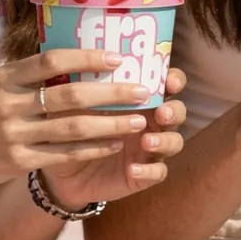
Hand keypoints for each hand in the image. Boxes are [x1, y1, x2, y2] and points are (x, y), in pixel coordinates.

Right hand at [0, 48, 156, 190]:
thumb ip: (29, 75)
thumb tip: (76, 58)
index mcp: (6, 77)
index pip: (53, 60)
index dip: (89, 58)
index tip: (119, 58)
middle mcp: (10, 103)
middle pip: (71, 95)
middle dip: (112, 93)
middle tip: (143, 90)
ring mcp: (14, 133)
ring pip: (73, 128)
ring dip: (110, 124)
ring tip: (138, 120)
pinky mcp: (18, 161)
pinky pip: (64, 154)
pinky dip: (92, 149)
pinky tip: (114, 145)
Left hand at [42, 67, 187, 205]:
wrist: (62, 171)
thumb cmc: (72, 131)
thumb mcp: (75, 108)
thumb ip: (87, 89)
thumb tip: (84, 64)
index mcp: (139, 101)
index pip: (167, 85)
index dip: (174, 81)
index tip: (169, 82)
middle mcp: (150, 123)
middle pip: (178, 112)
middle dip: (174, 111)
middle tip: (161, 113)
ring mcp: (149, 150)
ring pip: (175, 142)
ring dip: (165, 140)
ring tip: (147, 141)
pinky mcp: (144, 174)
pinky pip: (158, 172)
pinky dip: (148, 171)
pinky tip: (132, 170)